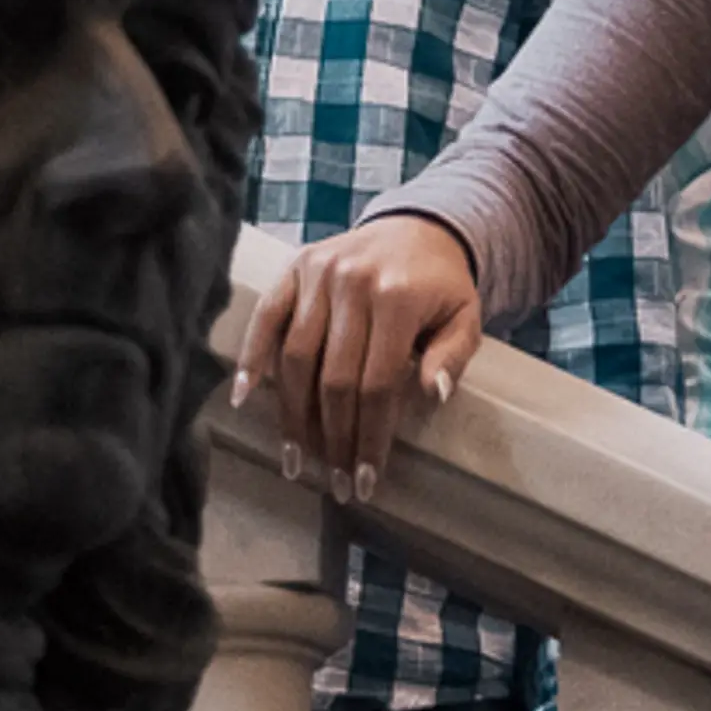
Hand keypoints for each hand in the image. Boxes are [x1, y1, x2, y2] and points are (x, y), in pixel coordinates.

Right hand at [230, 216, 484, 499]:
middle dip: (332, 438)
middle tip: (332, 482)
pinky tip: (244, 398)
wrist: (419, 228)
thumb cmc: (441, 286)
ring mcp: (318, 272)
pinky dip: (252, 357)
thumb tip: (433, 395)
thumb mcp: (465, 318)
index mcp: (397, 297)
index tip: (364, 480)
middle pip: (333, 378)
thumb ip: (453, 357)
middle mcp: (352, 282)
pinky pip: (266, 317)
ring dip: (293, 416)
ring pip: (295, 356)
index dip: (368, 436)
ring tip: (295, 460)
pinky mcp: (294, 267)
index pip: (377, 383)